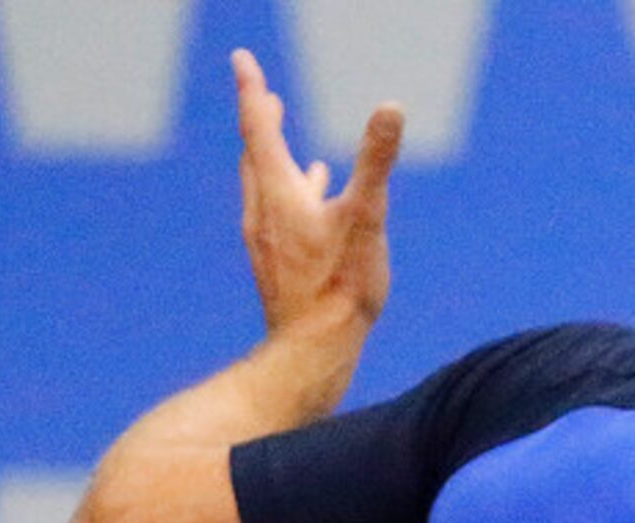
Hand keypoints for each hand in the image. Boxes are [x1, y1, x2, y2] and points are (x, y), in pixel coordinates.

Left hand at [233, 48, 402, 343]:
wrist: (314, 349)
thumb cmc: (341, 285)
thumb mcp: (367, 215)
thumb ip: (377, 161)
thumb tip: (391, 108)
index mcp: (280, 190)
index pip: (258, 126)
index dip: (252, 91)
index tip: (243, 61)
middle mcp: (264, 210)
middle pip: (256, 154)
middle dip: (260, 122)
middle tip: (261, 96)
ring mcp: (268, 239)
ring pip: (265, 186)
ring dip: (274, 161)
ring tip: (287, 147)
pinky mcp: (278, 264)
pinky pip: (278, 217)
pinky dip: (291, 198)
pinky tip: (312, 207)